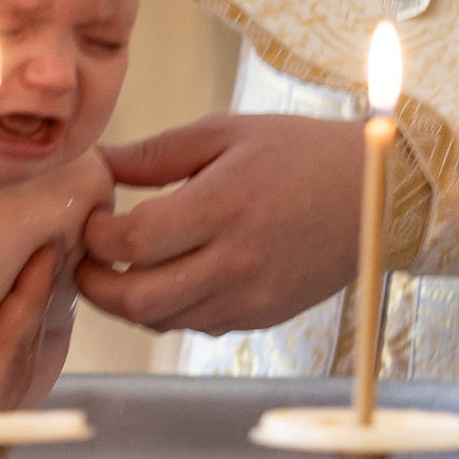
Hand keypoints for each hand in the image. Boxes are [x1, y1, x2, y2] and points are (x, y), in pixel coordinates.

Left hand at [77, 115, 366, 334]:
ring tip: (119, 270)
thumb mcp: (227, 132)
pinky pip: (196, 325)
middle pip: (135, 300)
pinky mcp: (262, 317)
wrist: (374, 195)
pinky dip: (169, 309)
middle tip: (85, 258)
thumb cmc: (300, 153)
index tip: (90, 219)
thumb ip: (156, 153)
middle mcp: (234, 262)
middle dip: (93, 284)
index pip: (132, 243)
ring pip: (161, 322)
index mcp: (222, 207)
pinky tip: (167, 277)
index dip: (95, 237)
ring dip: (127, 301)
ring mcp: (249, 298)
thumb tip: (97, 163)